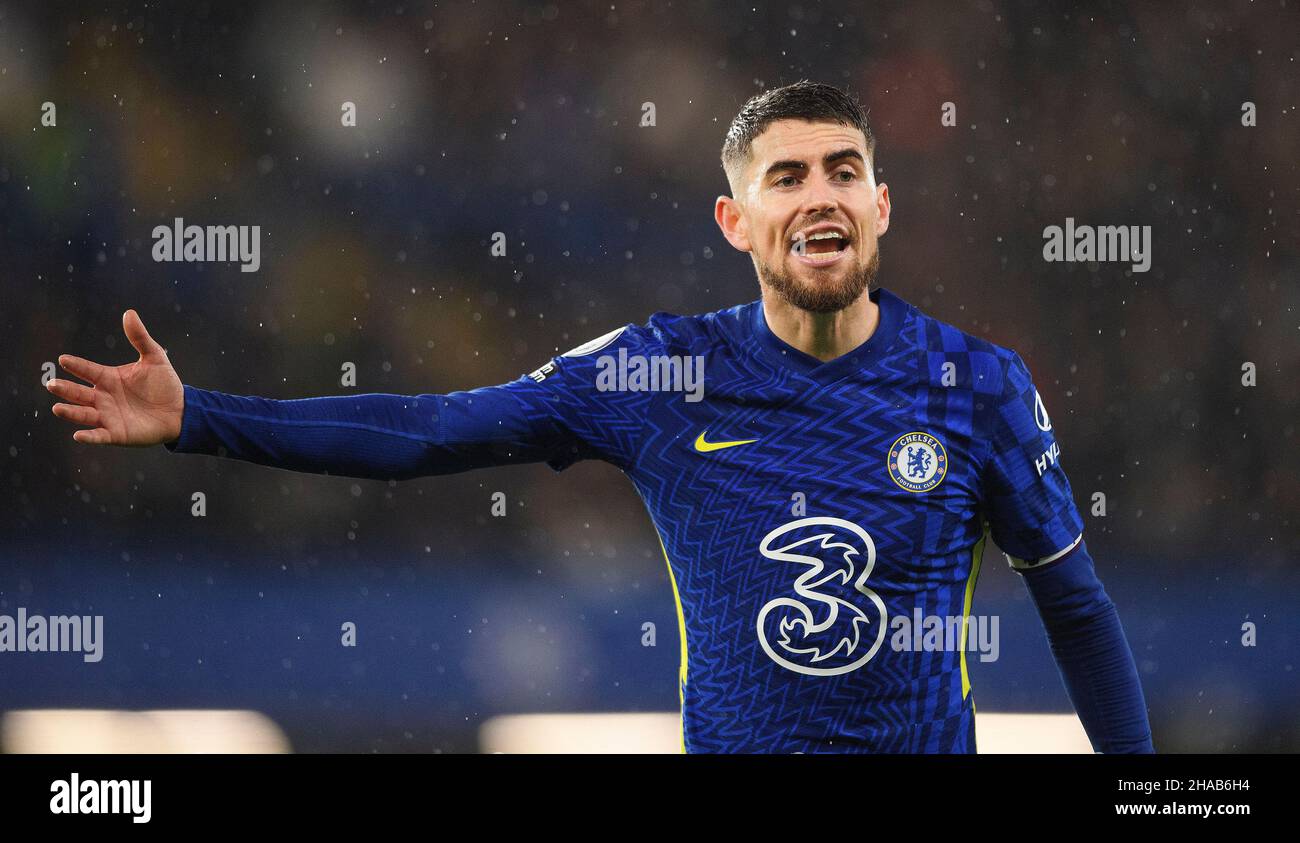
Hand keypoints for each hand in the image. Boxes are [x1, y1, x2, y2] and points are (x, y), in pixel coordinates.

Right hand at [47, 309, 184, 446]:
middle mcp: (103, 397)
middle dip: (65, 389)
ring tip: (57, 408)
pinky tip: (78, 435)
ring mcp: (108, 416)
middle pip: (79, 393)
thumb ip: (140, 337)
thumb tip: (129, 312)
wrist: (180, 410)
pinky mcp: (117, 434)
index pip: (88, 370)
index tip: (63, 359)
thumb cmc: (164, 384)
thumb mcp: (154, 358)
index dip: (76, 365)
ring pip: (83, 414)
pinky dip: (89, 436)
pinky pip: (99, 436)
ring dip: (70, 412)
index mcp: (108, 378)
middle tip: (52, 384)